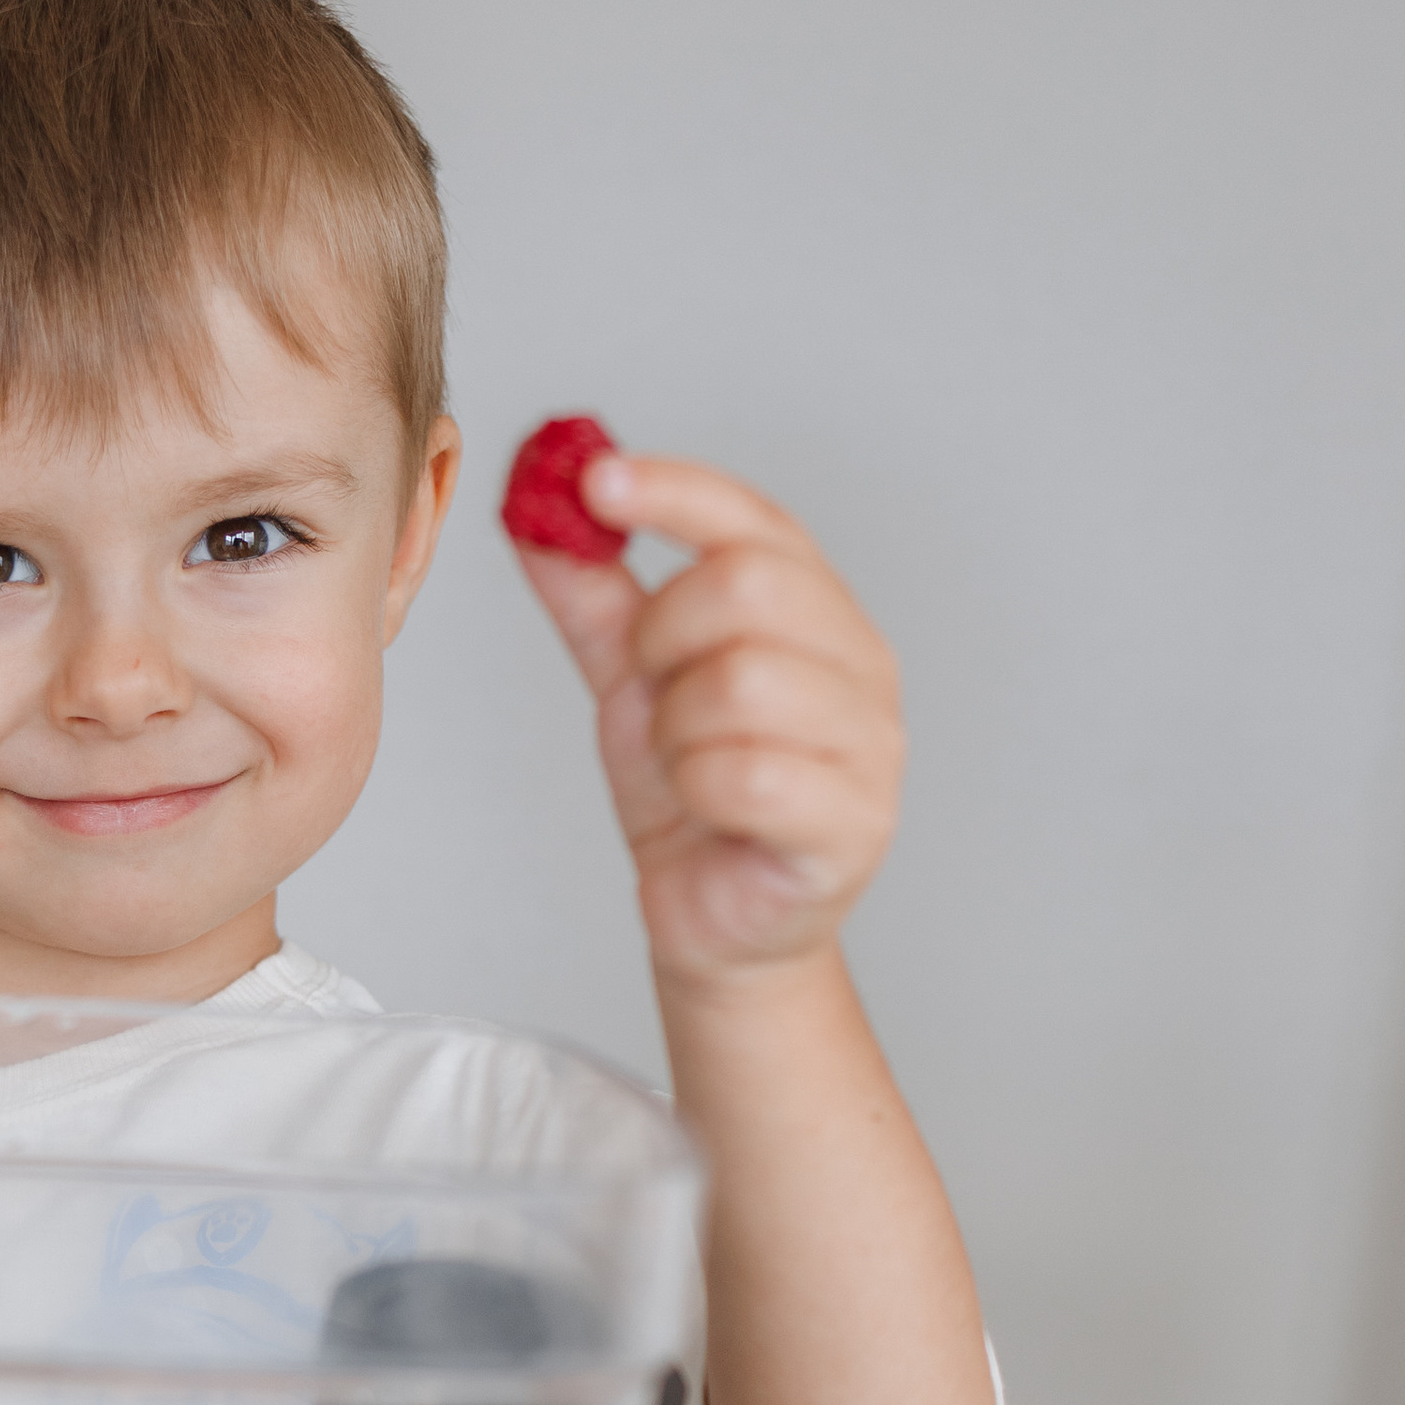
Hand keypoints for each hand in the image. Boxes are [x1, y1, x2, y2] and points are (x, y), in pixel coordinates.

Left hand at [512, 451, 905, 987]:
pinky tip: (705, 809)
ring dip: (677, 728)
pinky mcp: (853, 826)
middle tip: (652, 687)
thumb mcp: (633, 682)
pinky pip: (748, 774)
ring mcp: (869, 746)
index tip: (594, 481)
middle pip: (751, 586)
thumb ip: (594, 596)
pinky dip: (698, 788)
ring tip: (685, 763)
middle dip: (664, 634)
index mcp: (818, 613)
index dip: (675, 492)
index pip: (758, 520)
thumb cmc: (694, 799)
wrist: (716, 923)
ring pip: (742, 681)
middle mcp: (861, 665)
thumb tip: (535, 506)